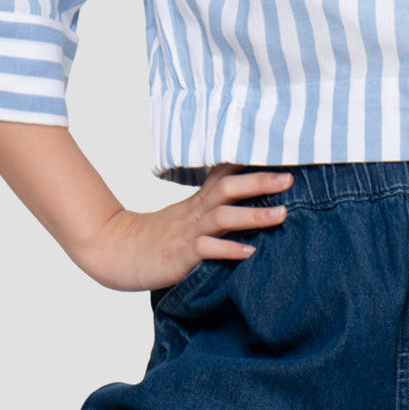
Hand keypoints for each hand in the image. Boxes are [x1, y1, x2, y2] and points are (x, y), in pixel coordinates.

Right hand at [78, 164, 294, 291]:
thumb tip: (256, 200)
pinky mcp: (181, 254)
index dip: (253, 163)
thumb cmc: (161, 236)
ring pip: (223, 216)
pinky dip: (229, 249)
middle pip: (229, 187)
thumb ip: (219, 207)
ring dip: (253, 214)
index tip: (282, 155)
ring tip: (281, 215)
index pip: (227, 172)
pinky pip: (207, 249)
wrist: (118, 251)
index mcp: (200, 199)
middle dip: (260, 181)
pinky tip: (250, 252)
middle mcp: (197, 210)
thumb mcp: (191, 215)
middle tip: (290, 179)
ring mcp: (188, 231)